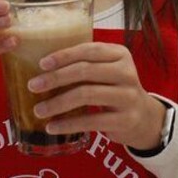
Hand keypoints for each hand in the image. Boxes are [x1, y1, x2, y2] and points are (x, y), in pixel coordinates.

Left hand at [26, 42, 166, 149]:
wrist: (144, 117)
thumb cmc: (115, 88)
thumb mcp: (107, 70)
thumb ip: (85, 64)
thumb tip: (44, 67)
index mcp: (120, 54)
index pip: (89, 50)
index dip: (64, 55)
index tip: (42, 64)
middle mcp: (126, 72)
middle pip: (85, 71)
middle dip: (56, 78)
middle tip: (33, 86)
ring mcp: (128, 96)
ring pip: (86, 95)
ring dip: (58, 103)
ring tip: (39, 110)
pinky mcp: (125, 119)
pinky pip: (91, 121)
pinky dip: (68, 124)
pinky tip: (53, 126)